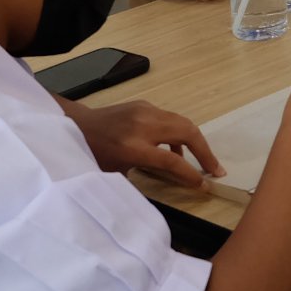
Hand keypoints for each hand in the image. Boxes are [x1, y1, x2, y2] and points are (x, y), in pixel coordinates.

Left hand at [71, 100, 222, 188]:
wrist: (75, 126)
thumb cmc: (93, 155)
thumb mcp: (117, 171)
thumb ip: (147, 174)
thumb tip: (176, 179)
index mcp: (133, 147)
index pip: (172, 161)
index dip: (191, 174)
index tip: (204, 185)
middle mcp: (142, 125)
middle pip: (187, 132)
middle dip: (205, 152)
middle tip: (215, 170)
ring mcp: (144, 111)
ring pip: (182, 122)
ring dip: (195, 142)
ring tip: (199, 162)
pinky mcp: (144, 105)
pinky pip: (170, 119)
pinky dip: (179, 134)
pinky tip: (175, 149)